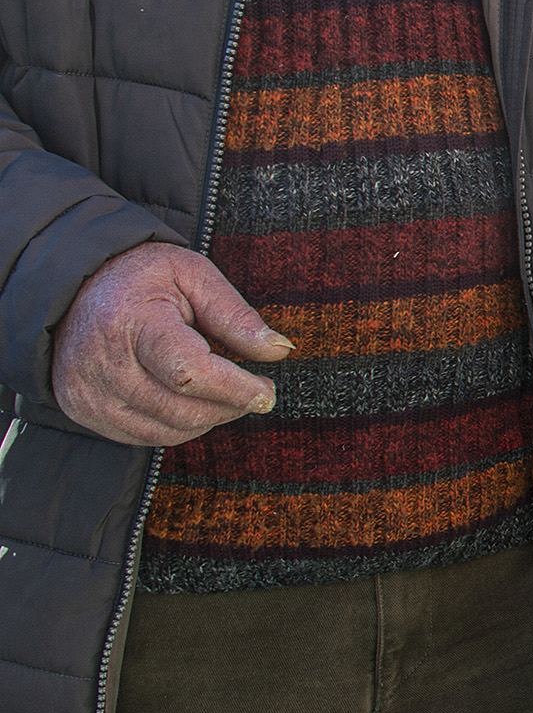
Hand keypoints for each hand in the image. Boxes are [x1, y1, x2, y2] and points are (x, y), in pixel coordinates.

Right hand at [51, 244, 291, 446]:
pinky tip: (192, 402)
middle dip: (230, 406)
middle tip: (256, 392)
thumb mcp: (192, 275)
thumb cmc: (141, 277)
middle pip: (181, 409)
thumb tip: (279, 350)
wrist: (73, 289)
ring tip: (227, 393)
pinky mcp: (84, 411)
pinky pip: (144, 437)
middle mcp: (103, 364)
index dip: (235, 388)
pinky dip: (179, 426)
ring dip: (209, 419)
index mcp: (131, 322)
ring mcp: (88, 393)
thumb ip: (235, 315)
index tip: (267, 391)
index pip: (189, 372)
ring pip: (166, 430)